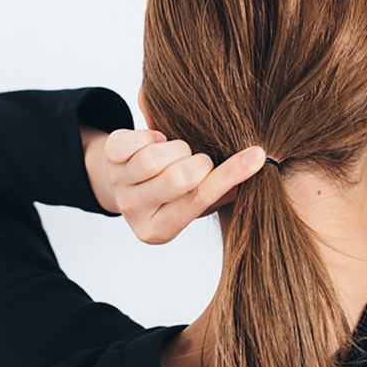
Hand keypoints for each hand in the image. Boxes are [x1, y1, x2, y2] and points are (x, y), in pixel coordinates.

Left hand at [84, 127, 265, 244]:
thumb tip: (252, 169)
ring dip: (176, 147)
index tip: (256, 156)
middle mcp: (135, 212)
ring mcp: (119, 184)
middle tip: (198, 162)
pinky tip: (156, 142)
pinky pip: (133, 141)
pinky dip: (150, 135)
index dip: (230, 175)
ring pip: (155, 158)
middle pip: (178, 177)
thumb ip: (219, 194)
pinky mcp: (109, 159)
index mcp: (159, 231)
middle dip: (199, 162)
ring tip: (177, 152)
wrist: (125, 182)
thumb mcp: (193, 204)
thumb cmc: (168, 193)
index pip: (200, 200)